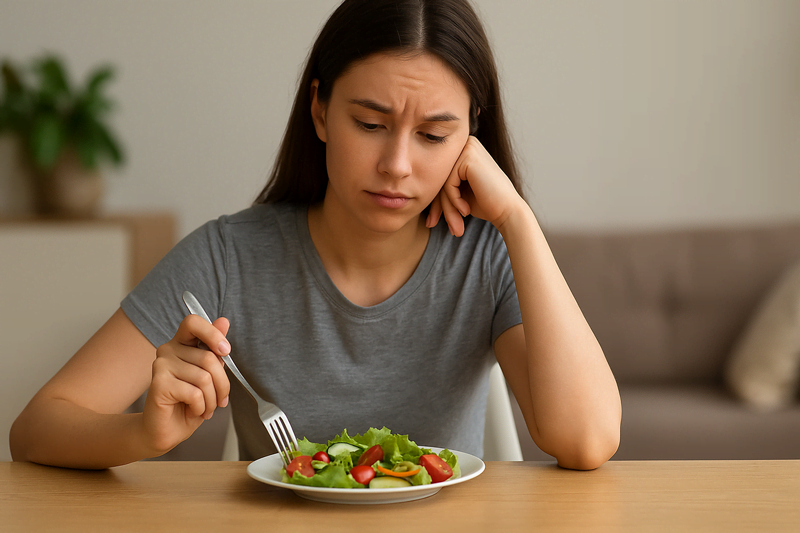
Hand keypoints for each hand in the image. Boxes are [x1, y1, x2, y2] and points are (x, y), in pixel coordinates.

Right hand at [142, 314, 231, 454]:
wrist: (167, 431)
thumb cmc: (189, 403)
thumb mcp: (209, 375)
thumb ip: (214, 350)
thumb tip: (224, 321)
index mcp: (181, 343)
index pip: (193, 322)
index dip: (212, 333)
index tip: (225, 351)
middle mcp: (168, 350)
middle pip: (209, 358)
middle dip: (222, 385)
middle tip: (220, 400)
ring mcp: (161, 365)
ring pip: (204, 378)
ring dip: (212, 400)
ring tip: (205, 408)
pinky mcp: (159, 383)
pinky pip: (194, 393)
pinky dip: (201, 407)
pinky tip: (193, 411)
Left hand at [426, 136, 523, 235]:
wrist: (508, 211)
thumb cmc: (486, 204)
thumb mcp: (457, 194)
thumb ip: (441, 187)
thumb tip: (412, 193)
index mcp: (462, 150)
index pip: (439, 175)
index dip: (436, 201)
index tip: (431, 222)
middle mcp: (465, 144)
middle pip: (438, 177)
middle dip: (438, 206)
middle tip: (434, 225)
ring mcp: (467, 148)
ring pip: (441, 181)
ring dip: (446, 207)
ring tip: (455, 225)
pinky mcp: (468, 157)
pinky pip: (448, 183)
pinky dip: (454, 200)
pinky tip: (466, 210)